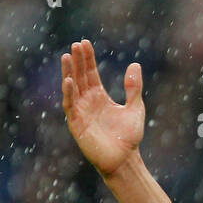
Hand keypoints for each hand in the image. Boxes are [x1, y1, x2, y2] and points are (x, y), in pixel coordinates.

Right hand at [61, 39, 144, 177]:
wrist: (124, 160)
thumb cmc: (129, 137)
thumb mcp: (135, 108)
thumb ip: (133, 88)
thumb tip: (135, 64)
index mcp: (99, 96)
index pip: (90, 73)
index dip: (88, 58)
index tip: (85, 42)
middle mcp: (87, 102)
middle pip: (80, 77)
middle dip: (77, 61)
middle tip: (75, 44)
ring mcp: (80, 112)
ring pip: (72, 88)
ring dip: (69, 73)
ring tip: (66, 56)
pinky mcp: (76, 124)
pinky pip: (70, 106)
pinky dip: (69, 93)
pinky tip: (68, 80)